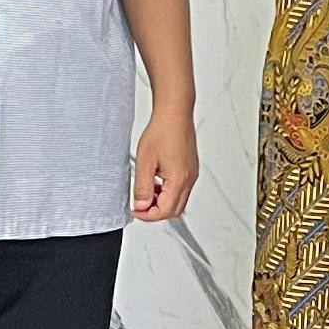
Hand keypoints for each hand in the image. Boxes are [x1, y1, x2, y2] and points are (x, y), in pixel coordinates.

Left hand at [130, 103, 198, 224]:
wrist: (175, 113)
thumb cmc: (163, 130)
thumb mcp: (145, 161)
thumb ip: (143, 188)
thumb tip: (142, 206)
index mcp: (179, 179)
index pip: (164, 211)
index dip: (147, 215)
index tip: (135, 211)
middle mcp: (189, 179)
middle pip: (174, 210)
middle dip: (156, 212)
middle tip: (140, 206)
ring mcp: (192, 174)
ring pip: (179, 201)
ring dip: (162, 202)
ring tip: (147, 192)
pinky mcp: (191, 168)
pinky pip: (182, 189)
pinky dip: (168, 192)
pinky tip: (157, 182)